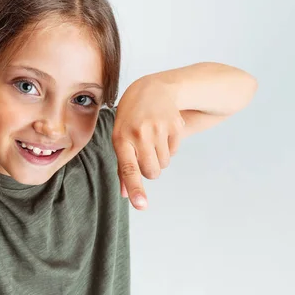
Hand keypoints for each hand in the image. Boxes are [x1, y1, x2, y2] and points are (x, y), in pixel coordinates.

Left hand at [112, 75, 184, 209]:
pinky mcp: (175, 125)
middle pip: (152, 172)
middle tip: (144, 153)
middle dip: (150, 170)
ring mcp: (158, 128)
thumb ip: (122, 167)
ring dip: (160, 157)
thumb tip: (126, 195)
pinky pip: (174, 151)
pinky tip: (162, 131)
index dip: (135, 188)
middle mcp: (139, 133)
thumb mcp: (120, 137)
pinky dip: (169, 147)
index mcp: (121, 138)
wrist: (152, 89)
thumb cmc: (130, 118)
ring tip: (153, 137)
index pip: (129, 168)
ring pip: (164, 164)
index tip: (141, 205)